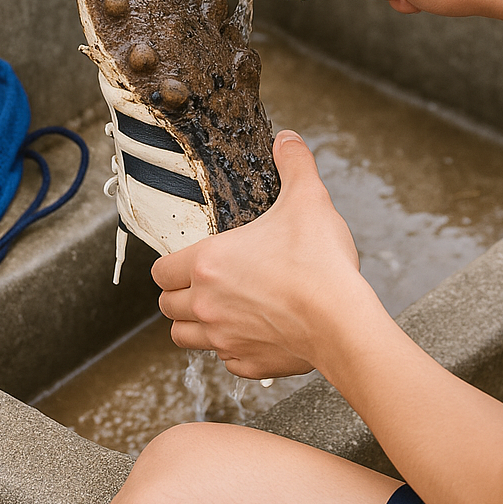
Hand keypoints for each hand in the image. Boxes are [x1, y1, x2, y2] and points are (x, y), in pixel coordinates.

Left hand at [153, 131, 372, 379]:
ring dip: (196, 324)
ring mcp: (225, 339)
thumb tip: (287, 140)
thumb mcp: (308, 199)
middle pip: (167, 306)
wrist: (341, 320)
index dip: (172, 263)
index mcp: (209, 263)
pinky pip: (225, 360)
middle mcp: (206, 305)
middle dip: (180, 294)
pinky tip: (253, 331)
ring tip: (221, 309)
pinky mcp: (249, 363)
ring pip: (185, 338)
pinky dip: (232, 347)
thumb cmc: (319, 263)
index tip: (191, 260)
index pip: (161, 270)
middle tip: (206, 282)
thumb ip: (294, 164)